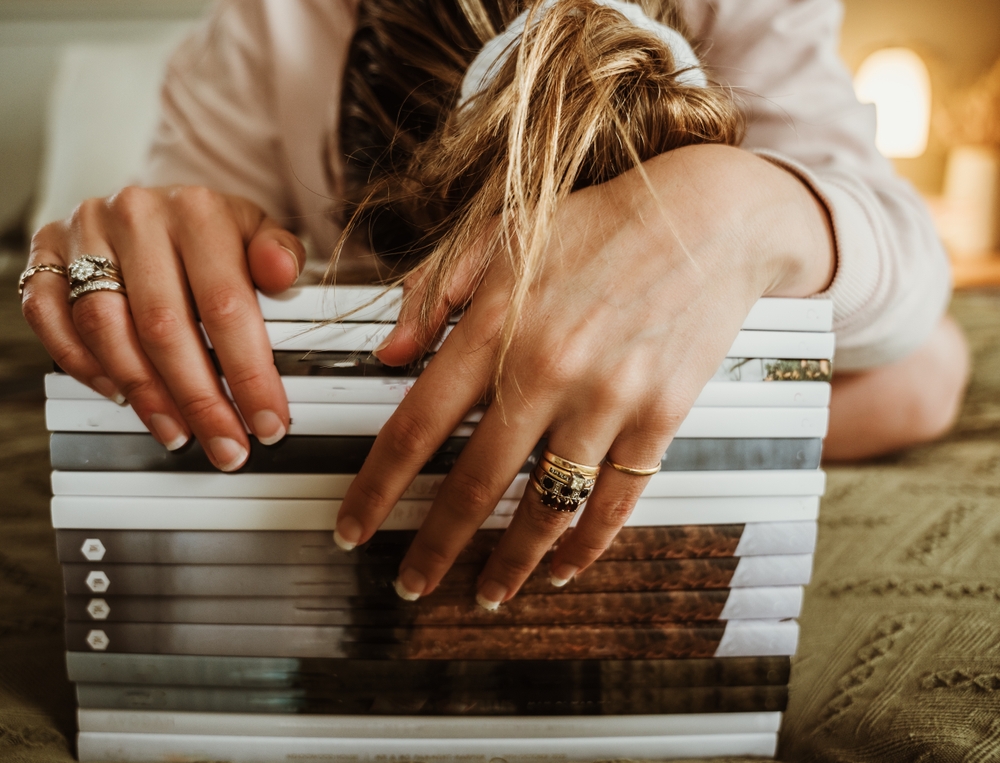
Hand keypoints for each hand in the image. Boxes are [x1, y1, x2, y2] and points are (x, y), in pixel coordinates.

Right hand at [21, 186, 304, 469]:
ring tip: (178, 432)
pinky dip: (81, 364)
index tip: (267, 420)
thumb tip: (282, 270)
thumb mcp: (258, 231)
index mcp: (198, 211)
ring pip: (106, 329)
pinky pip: (50, 319)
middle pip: (164, 326)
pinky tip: (120, 396)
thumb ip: (279, 253)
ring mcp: (85, 233)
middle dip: (199, 399)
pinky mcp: (46, 252)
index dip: (248, 373)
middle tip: (225, 443)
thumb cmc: (211, 229)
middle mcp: (137, 217)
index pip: (225, 305)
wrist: (157, 201)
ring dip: (144, 393)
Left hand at [336, 144, 834, 606]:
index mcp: (497, 327)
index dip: (376, 487)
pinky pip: (617, 501)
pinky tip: (563, 568)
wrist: (708, 218)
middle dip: (435, 547)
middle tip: (411, 583)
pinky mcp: (660, 417)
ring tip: (485, 592)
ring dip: (510, 562)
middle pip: (475, 484)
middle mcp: (548, 372)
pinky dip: (588, 546)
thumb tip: (387, 355)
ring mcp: (608, 400)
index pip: (416, 426)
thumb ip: (433, 292)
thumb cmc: (597, 223)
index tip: (352, 527)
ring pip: (547, 507)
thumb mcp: (499, 233)